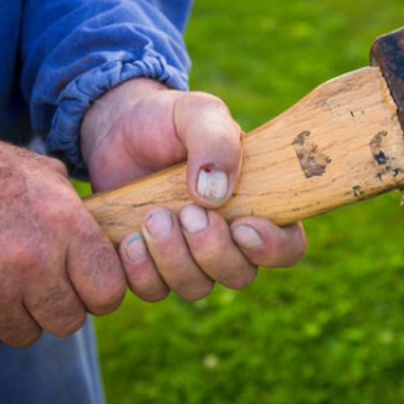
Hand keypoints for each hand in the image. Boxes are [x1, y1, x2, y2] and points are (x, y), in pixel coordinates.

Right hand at [0, 102, 125, 354]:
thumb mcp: (45, 174)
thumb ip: (79, 213)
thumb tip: (107, 240)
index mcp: (65, 226)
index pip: (109, 292)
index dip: (99, 292)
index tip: (85, 286)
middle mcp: (33, 262)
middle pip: (70, 322)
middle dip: (59, 307)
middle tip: (39, 286)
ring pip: (28, 336)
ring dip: (19, 317)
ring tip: (2, 285)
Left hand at [80, 79, 305, 301]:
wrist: (116, 129)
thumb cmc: (168, 120)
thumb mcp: (197, 113)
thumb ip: (215, 140)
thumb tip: (216, 192)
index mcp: (255, 203)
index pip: (287, 246)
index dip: (272, 248)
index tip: (242, 226)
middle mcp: (227, 238)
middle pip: (239, 275)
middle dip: (212, 250)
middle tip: (186, 213)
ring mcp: (188, 256)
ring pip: (195, 288)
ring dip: (173, 260)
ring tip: (151, 217)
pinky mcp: (150, 265)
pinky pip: (153, 291)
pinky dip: (140, 271)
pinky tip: (129, 239)